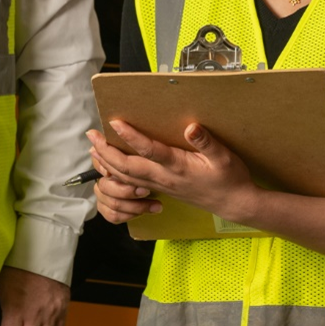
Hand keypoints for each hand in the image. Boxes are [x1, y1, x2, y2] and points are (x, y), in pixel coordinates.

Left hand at [90, 119, 254, 219]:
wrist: (233, 203)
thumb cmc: (229, 178)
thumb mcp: (224, 157)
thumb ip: (206, 142)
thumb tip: (191, 127)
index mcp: (177, 166)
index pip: (148, 151)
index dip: (130, 136)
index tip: (115, 122)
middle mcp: (164, 177)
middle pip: (127, 167)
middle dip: (106, 151)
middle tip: (91, 134)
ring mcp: (160, 185)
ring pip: (126, 177)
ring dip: (106, 162)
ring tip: (93, 148)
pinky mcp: (161, 188)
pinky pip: (132, 184)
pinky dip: (116, 174)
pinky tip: (108, 166)